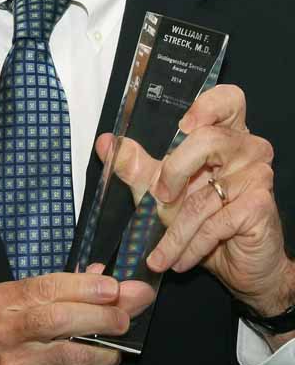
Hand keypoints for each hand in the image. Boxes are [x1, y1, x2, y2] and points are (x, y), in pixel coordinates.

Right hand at [0, 272, 150, 364]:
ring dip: (104, 349)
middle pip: (59, 318)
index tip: (113, 286)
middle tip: (125, 315)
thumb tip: (100, 274)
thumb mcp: (7, 309)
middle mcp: (3, 329)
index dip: (85, 286)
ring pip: (70, 354)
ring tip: (119, 346)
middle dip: (100, 315)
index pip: (46, 287)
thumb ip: (52, 293)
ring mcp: (15, 363)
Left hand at [95, 84, 294, 320]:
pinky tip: (177, 259)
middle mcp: (247, 148)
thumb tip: (104, 142)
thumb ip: (134, 163)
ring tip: (157, 251)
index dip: (207, 106)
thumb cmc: (197, 217)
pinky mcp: (259, 206)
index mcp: (224, 134)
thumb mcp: (156, 188)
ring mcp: (257, 176)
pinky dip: (190, 244)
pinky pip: (216, 221)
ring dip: (175, 229)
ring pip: (205, 193)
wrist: (234, 264)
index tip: (182, 126)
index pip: (228, 100)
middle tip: (160, 198)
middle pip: (209, 140)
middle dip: (174, 172)